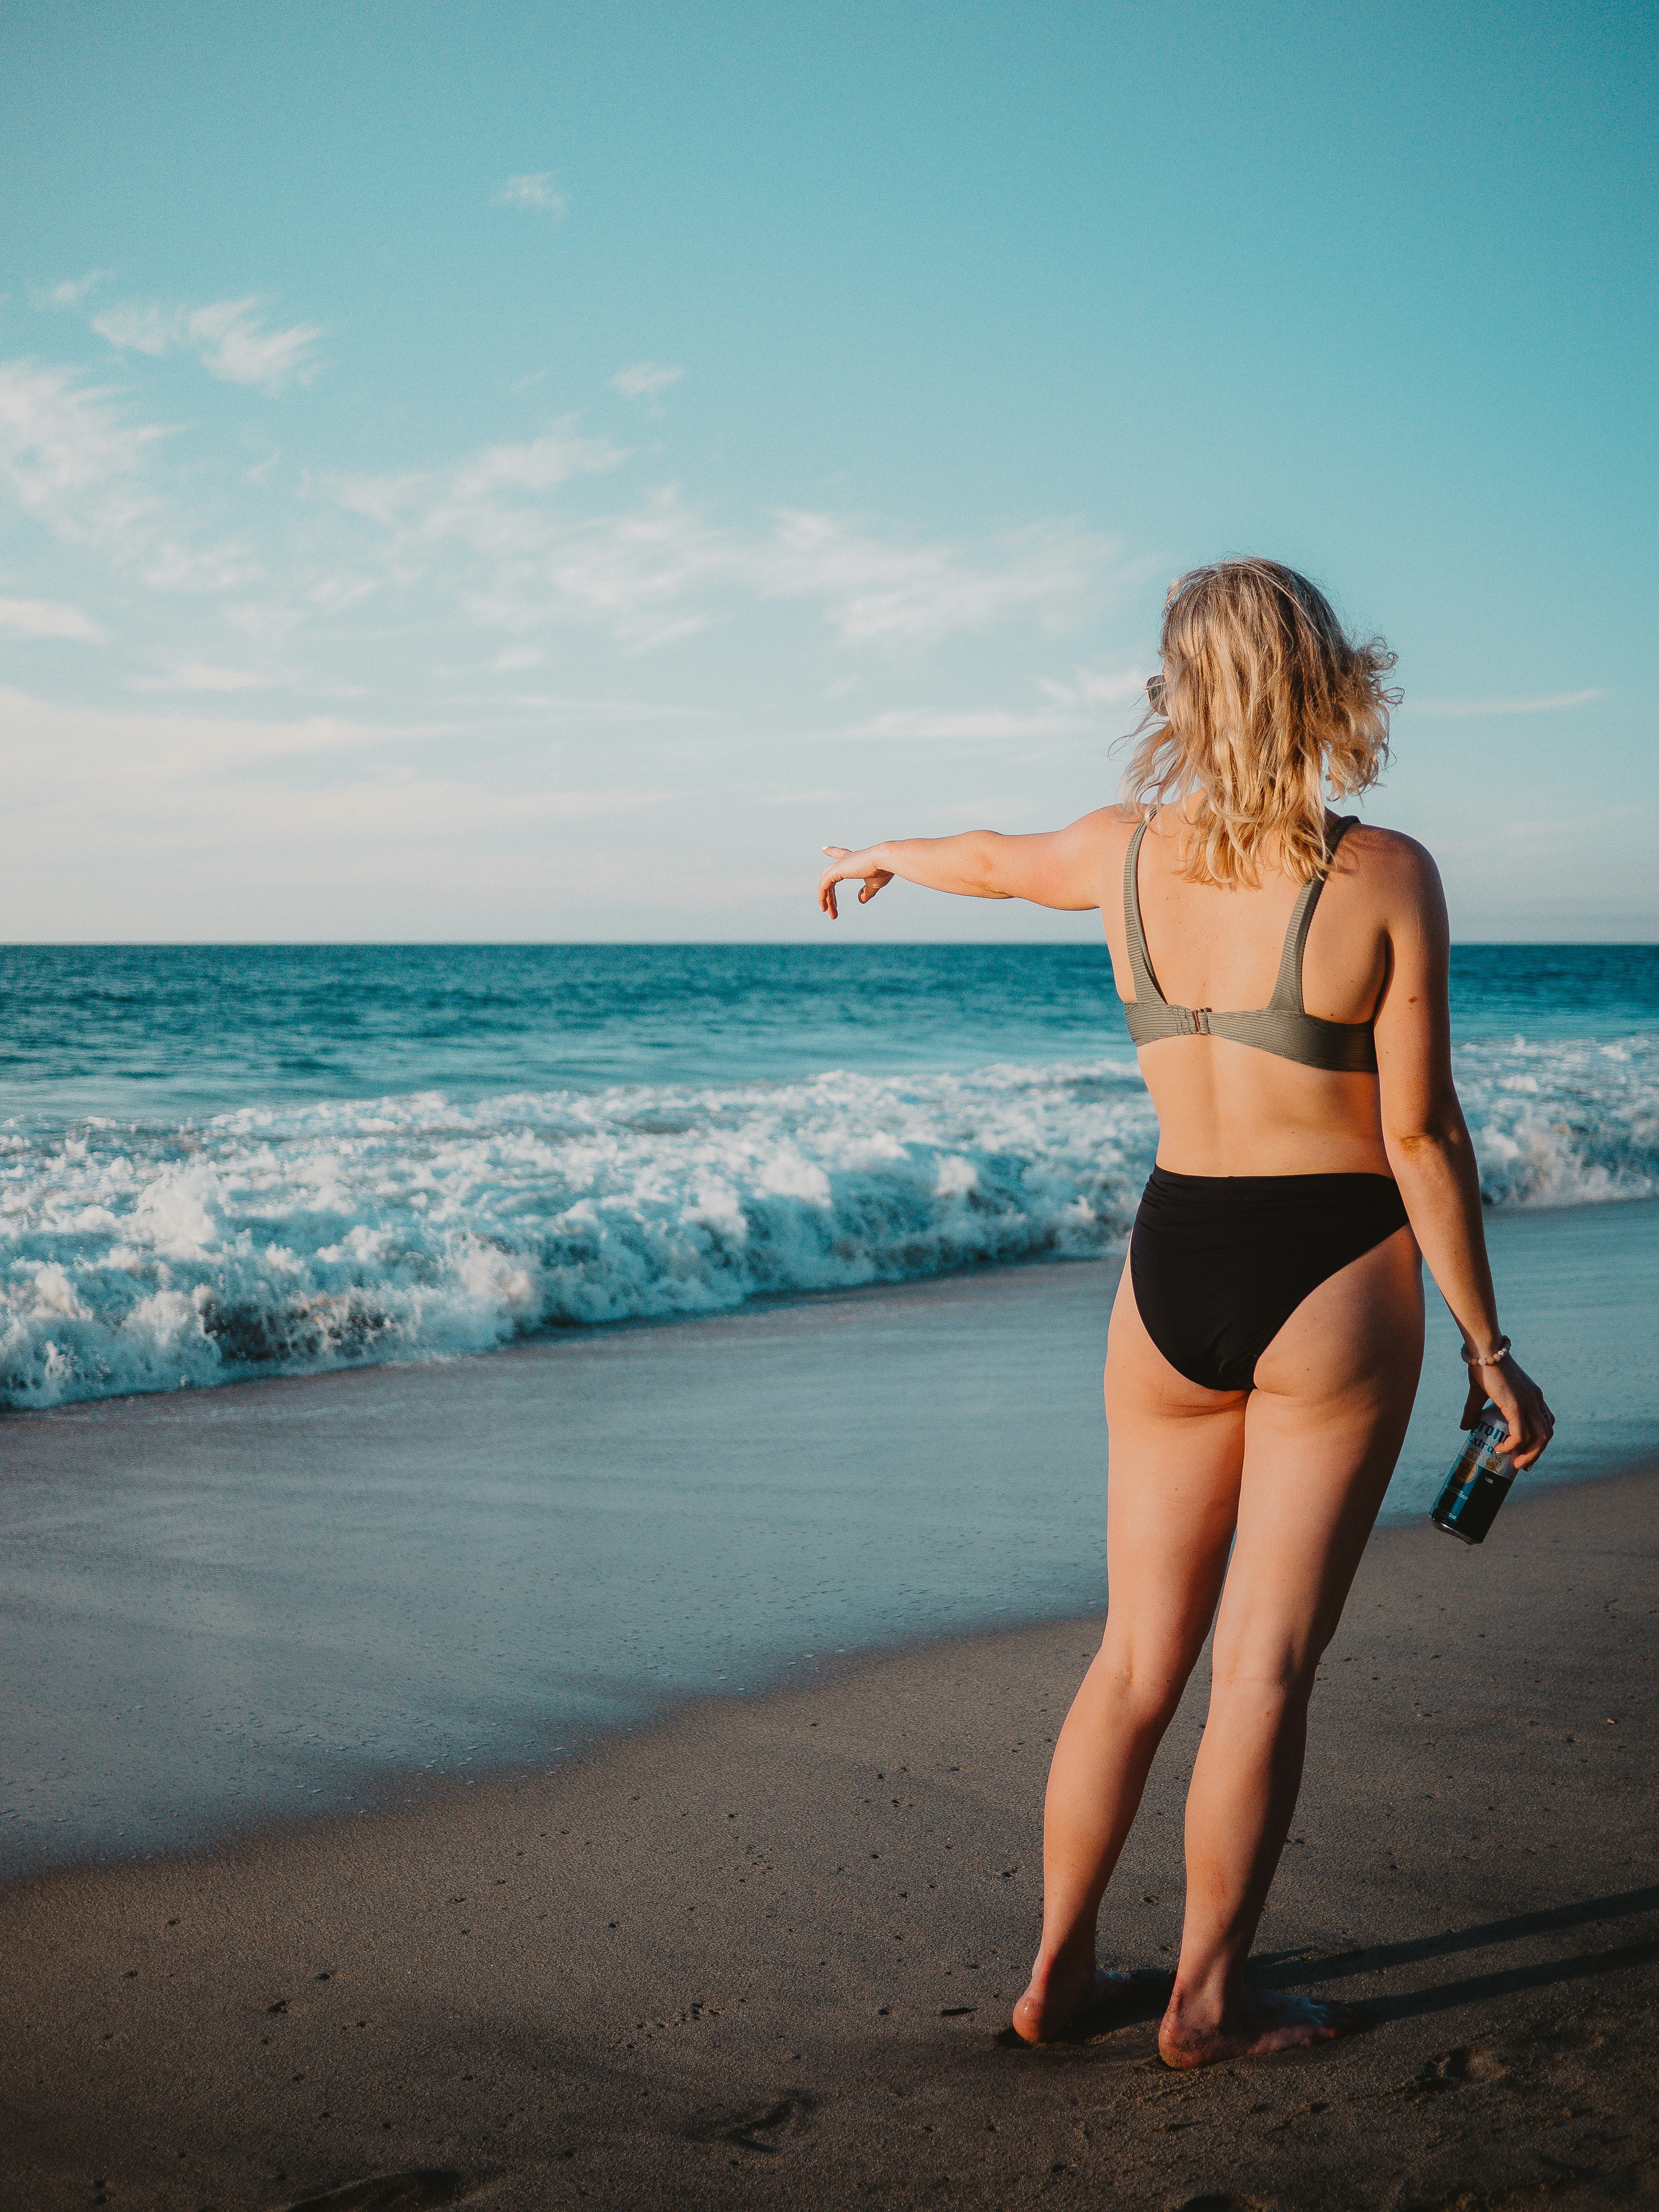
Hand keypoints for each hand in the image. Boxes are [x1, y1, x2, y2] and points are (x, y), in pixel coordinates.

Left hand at [818, 845, 893, 919]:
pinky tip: (825, 908)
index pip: (840, 854)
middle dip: (828, 892)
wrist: (884, 860)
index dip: (832, 852)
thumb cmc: (883, 869)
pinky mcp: (836, 871)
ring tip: (832, 915)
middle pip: (828, 875)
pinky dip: (822, 897)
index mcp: (853, 859)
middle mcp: (844, 860)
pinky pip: (823, 886)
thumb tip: (860, 900)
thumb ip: (866, 892)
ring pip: (825, 884)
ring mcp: (839, 865)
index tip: (824, 850)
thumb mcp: (874, 884)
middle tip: (828, 908)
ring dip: (827, 900)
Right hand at [1461, 1353, 1554, 1471]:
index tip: (1527, 1451)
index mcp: (1532, 1395)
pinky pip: (1520, 1434)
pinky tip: (1500, 1449)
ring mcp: (1528, 1403)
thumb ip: (1474, 1410)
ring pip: (1540, 1437)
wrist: (1484, 1351)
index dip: (1540, 1439)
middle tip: (1523, 1465)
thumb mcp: (1480, 1393)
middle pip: (1547, 1433)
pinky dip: (1512, 1446)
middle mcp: (1535, 1400)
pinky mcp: (1516, 1406)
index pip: (1546, 1421)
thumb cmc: (1482, 1366)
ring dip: (1530, 1454)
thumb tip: (1464, 1428)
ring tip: (1516, 1464)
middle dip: (1537, 1452)